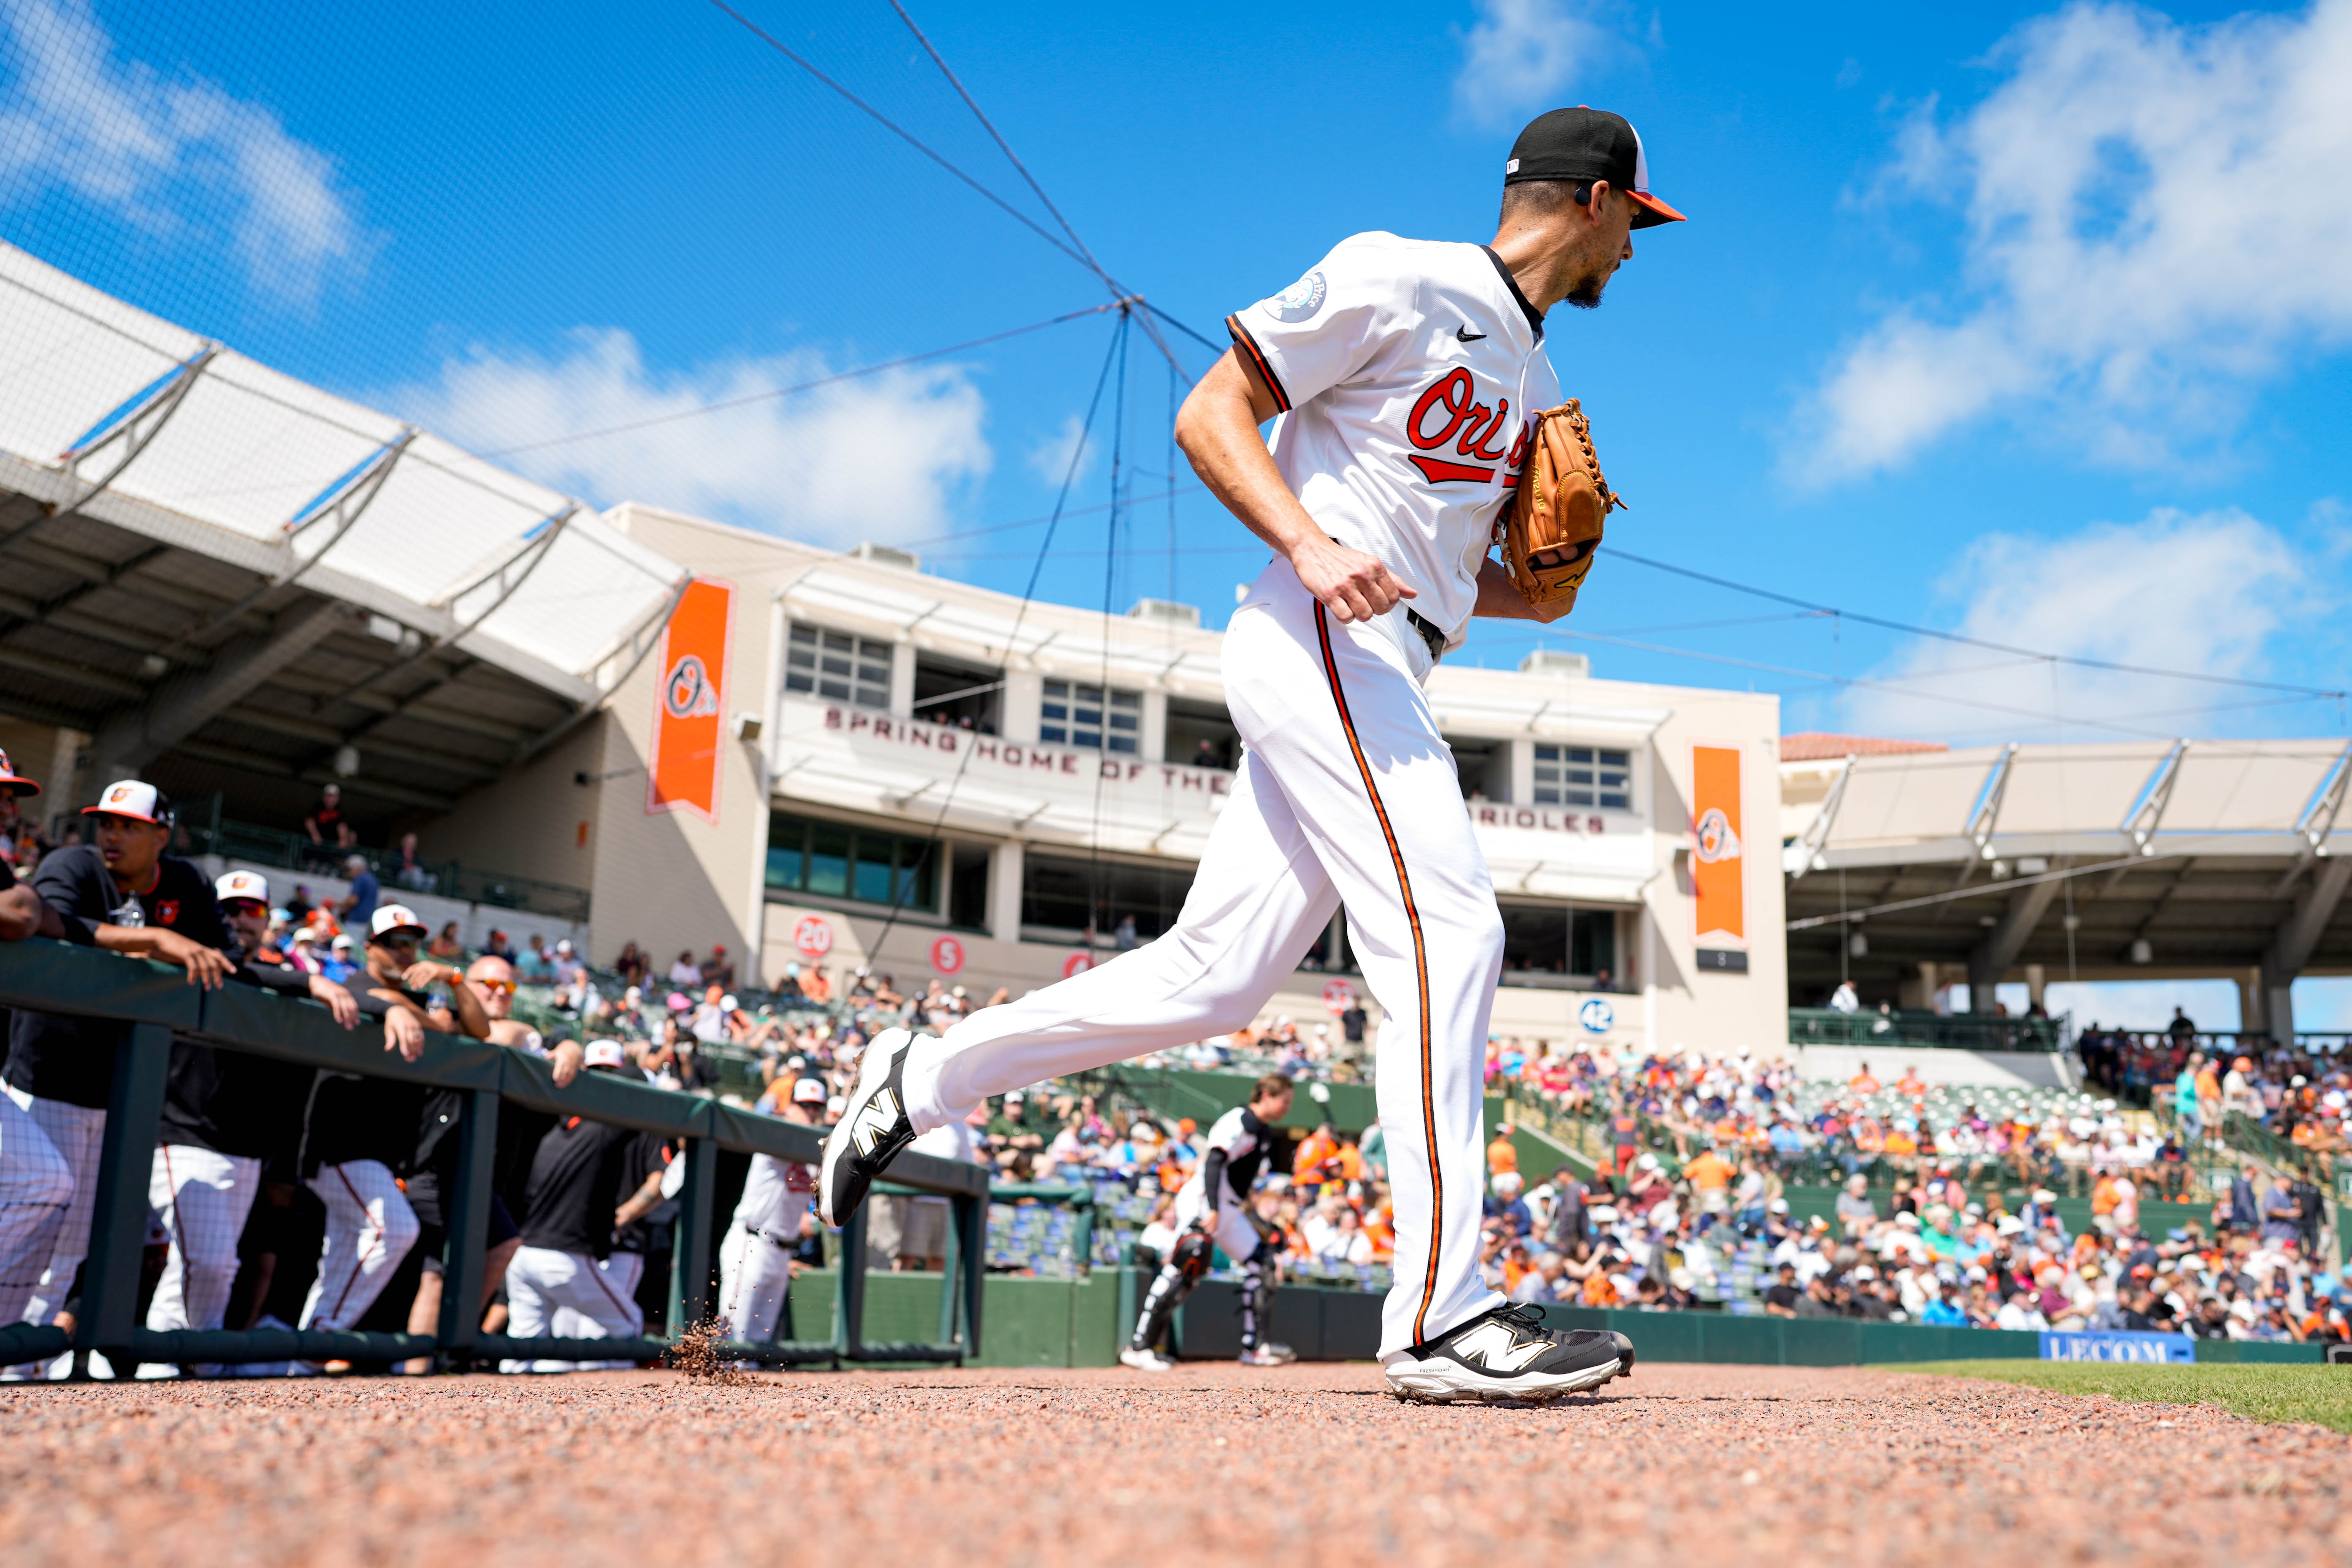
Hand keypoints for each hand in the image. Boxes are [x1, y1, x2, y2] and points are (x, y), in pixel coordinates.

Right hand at [153, 930, 233, 988]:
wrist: (162, 937)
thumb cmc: (174, 946)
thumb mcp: (188, 950)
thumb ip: (195, 957)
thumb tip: (200, 968)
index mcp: (202, 948)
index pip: (218, 956)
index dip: (227, 963)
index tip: (234, 971)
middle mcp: (201, 949)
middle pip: (214, 963)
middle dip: (218, 976)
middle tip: (219, 986)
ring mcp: (194, 951)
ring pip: (205, 966)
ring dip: (207, 979)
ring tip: (207, 988)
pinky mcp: (185, 954)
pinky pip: (193, 967)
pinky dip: (193, 976)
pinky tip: (191, 982)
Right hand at [310, 976, 358, 1028]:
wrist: (315, 982)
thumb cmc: (324, 993)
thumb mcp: (332, 1002)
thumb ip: (338, 1009)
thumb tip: (342, 1020)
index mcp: (347, 995)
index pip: (354, 1006)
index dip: (355, 1015)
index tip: (356, 1023)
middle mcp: (345, 994)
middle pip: (351, 1008)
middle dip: (352, 1019)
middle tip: (350, 1028)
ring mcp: (339, 993)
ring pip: (345, 1008)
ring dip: (347, 1018)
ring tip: (347, 1027)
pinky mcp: (332, 994)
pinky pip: (337, 1006)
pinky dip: (338, 1014)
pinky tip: (339, 1021)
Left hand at [383, 1006, 424, 1061]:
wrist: (399, 1010)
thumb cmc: (391, 1022)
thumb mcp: (388, 1030)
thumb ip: (390, 1039)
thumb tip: (387, 1050)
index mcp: (400, 1026)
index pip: (403, 1038)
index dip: (405, 1047)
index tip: (406, 1055)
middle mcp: (409, 1025)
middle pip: (411, 1040)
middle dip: (411, 1051)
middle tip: (410, 1060)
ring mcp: (415, 1025)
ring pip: (418, 1039)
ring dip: (417, 1049)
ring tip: (414, 1058)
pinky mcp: (418, 1026)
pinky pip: (421, 1037)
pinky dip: (421, 1045)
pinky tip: (419, 1052)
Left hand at [402, 960, 454, 991]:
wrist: (450, 973)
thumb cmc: (438, 974)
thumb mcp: (428, 973)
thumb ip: (421, 976)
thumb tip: (411, 983)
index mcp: (423, 963)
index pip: (413, 967)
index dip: (407, 973)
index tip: (403, 978)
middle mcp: (426, 964)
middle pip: (416, 972)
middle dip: (413, 980)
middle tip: (411, 986)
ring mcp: (431, 967)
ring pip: (421, 975)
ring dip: (417, 982)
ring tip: (414, 988)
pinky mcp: (435, 972)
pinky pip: (427, 978)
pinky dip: (423, 982)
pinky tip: (420, 986)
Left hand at [549, 1038, 584, 1088]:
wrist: (574, 1048)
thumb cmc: (562, 1052)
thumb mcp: (556, 1051)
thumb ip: (550, 1055)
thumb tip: (545, 1056)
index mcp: (563, 1057)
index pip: (560, 1065)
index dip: (558, 1072)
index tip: (555, 1078)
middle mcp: (570, 1061)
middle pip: (566, 1071)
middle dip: (562, 1078)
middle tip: (557, 1085)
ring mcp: (574, 1064)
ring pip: (571, 1073)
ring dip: (566, 1080)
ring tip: (561, 1086)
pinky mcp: (578, 1066)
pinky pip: (575, 1073)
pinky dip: (571, 1079)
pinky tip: (568, 1084)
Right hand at [1289, 534, 1414, 623]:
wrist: (1312, 549)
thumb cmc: (1342, 559)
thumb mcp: (1369, 563)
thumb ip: (1392, 580)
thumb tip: (1412, 594)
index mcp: (1374, 566)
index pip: (1394, 596)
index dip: (1388, 603)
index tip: (1377, 601)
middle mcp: (1362, 575)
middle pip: (1381, 608)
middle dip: (1374, 610)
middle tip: (1363, 603)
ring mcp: (1345, 585)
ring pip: (1365, 615)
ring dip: (1359, 615)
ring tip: (1351, 605)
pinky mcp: (1329, 594)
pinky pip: (1346, 617)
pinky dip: (1345, 617)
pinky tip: (1341, 607)